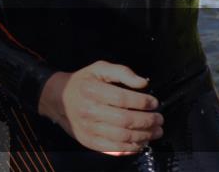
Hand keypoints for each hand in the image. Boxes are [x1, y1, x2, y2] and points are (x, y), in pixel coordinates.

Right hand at [38, 61, 162, 155]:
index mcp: (91, 90)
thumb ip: (122, 72)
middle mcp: (89, 110)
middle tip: (159, 120)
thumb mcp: (100, 68)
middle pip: (125, 120)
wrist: (59, 99)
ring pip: (122, 137)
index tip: (154, 102)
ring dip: (143, 136)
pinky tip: (141, 141)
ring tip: (155, 132)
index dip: (142, 102)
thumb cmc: (83, 82)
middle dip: (147, 121)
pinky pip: (114, 149)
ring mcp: (88, 128)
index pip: (122, 99)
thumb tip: (143, 83)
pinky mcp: (89, 141)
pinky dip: (131, 147)